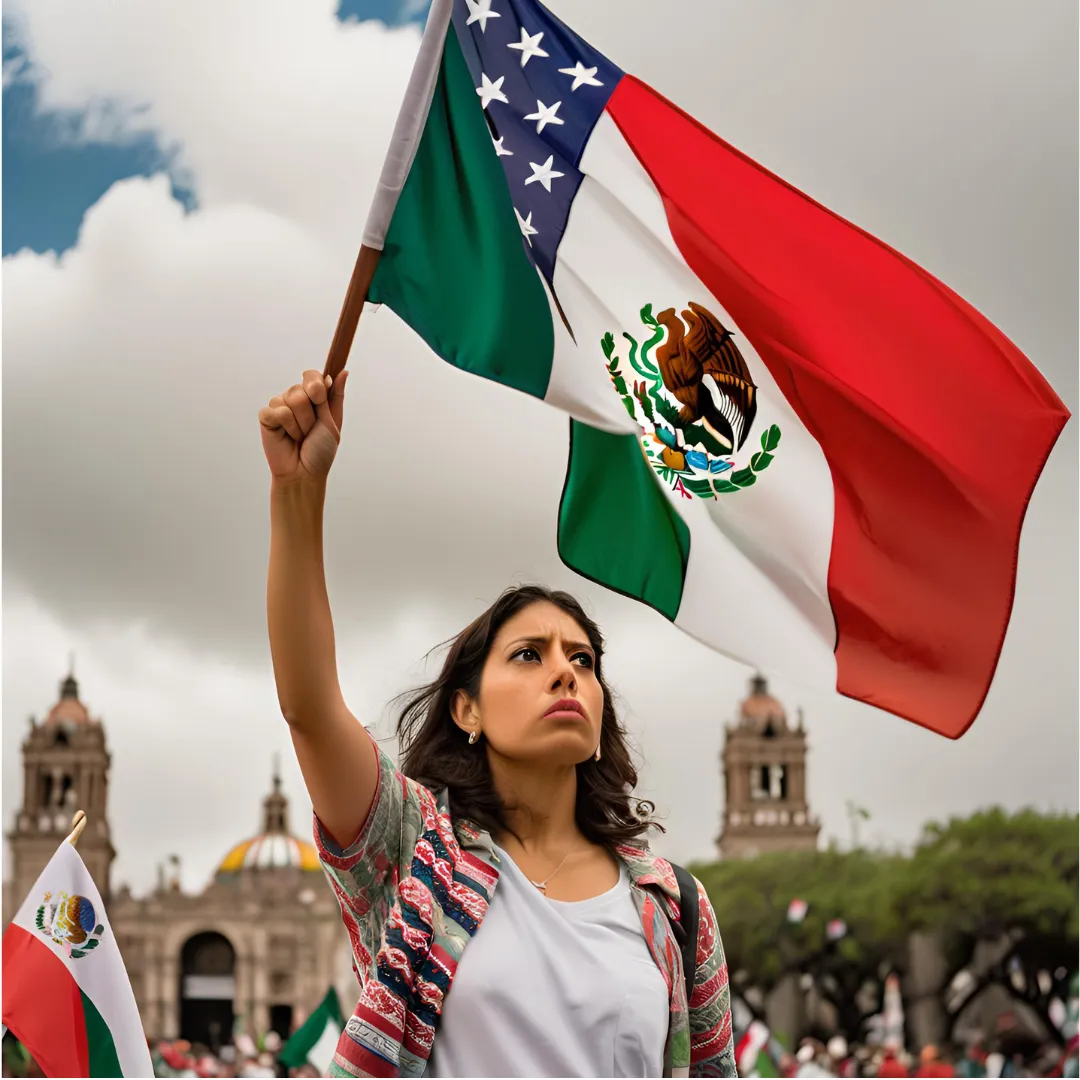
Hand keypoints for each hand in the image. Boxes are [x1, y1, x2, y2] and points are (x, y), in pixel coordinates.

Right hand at [259, 368, 348, 483]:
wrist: (305, 472)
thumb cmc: (320, 449)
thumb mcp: (333, 421)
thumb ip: (336, 395)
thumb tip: (343, 372)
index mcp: (313, 397)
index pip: (311, 375)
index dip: (316, 386)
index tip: (319, 400)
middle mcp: (295, 398)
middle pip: (301, 389)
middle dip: (311, 415)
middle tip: (309, 431)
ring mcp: (279, 406)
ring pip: (290, 400)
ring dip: (300, 424)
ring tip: (299, 436)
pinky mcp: (266, 417)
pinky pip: (276, 411)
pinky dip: (286, 427)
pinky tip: (286, 437)